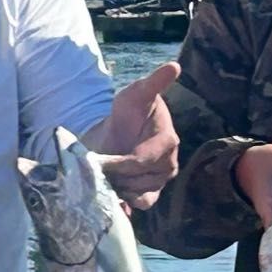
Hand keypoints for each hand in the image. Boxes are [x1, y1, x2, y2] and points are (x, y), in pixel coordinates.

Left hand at [86, 60, 180, 210]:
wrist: (117, 133)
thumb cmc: (127, 112)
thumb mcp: (135, 95)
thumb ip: (152, 83)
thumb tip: (174, 66)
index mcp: (168, 141)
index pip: (143, 159)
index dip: (121, 162)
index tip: (101, 160)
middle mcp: (168, 164)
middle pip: (138, 180)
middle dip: (115, 174)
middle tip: (98, 166)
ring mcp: (160, 181)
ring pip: (137, 194)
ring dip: (116, 186)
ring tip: (103, 173)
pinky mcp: (151, 193)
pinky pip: (141, 205)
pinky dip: (124, 202)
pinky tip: (110, 192)